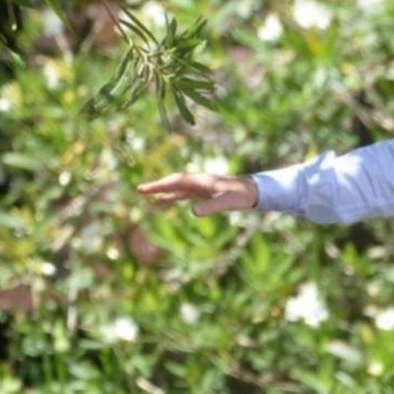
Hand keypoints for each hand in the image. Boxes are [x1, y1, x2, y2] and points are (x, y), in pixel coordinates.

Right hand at [138, 173, 258, 214]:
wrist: (254, 191)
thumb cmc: (241, 196)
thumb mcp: (226, 202)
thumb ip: (210, 207)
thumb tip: (193, 212)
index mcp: (201, 181)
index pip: (176, 181)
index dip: (159, 185)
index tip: (144, 189)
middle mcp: (199, 181)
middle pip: (174, 182)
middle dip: (157, 186)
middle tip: (139, 191)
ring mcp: (201, 186)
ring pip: (178, 188)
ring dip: (164, 191)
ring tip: (148, 198)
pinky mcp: (205, 192)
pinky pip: (185, 193)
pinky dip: (174, 196)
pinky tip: (167, 202)